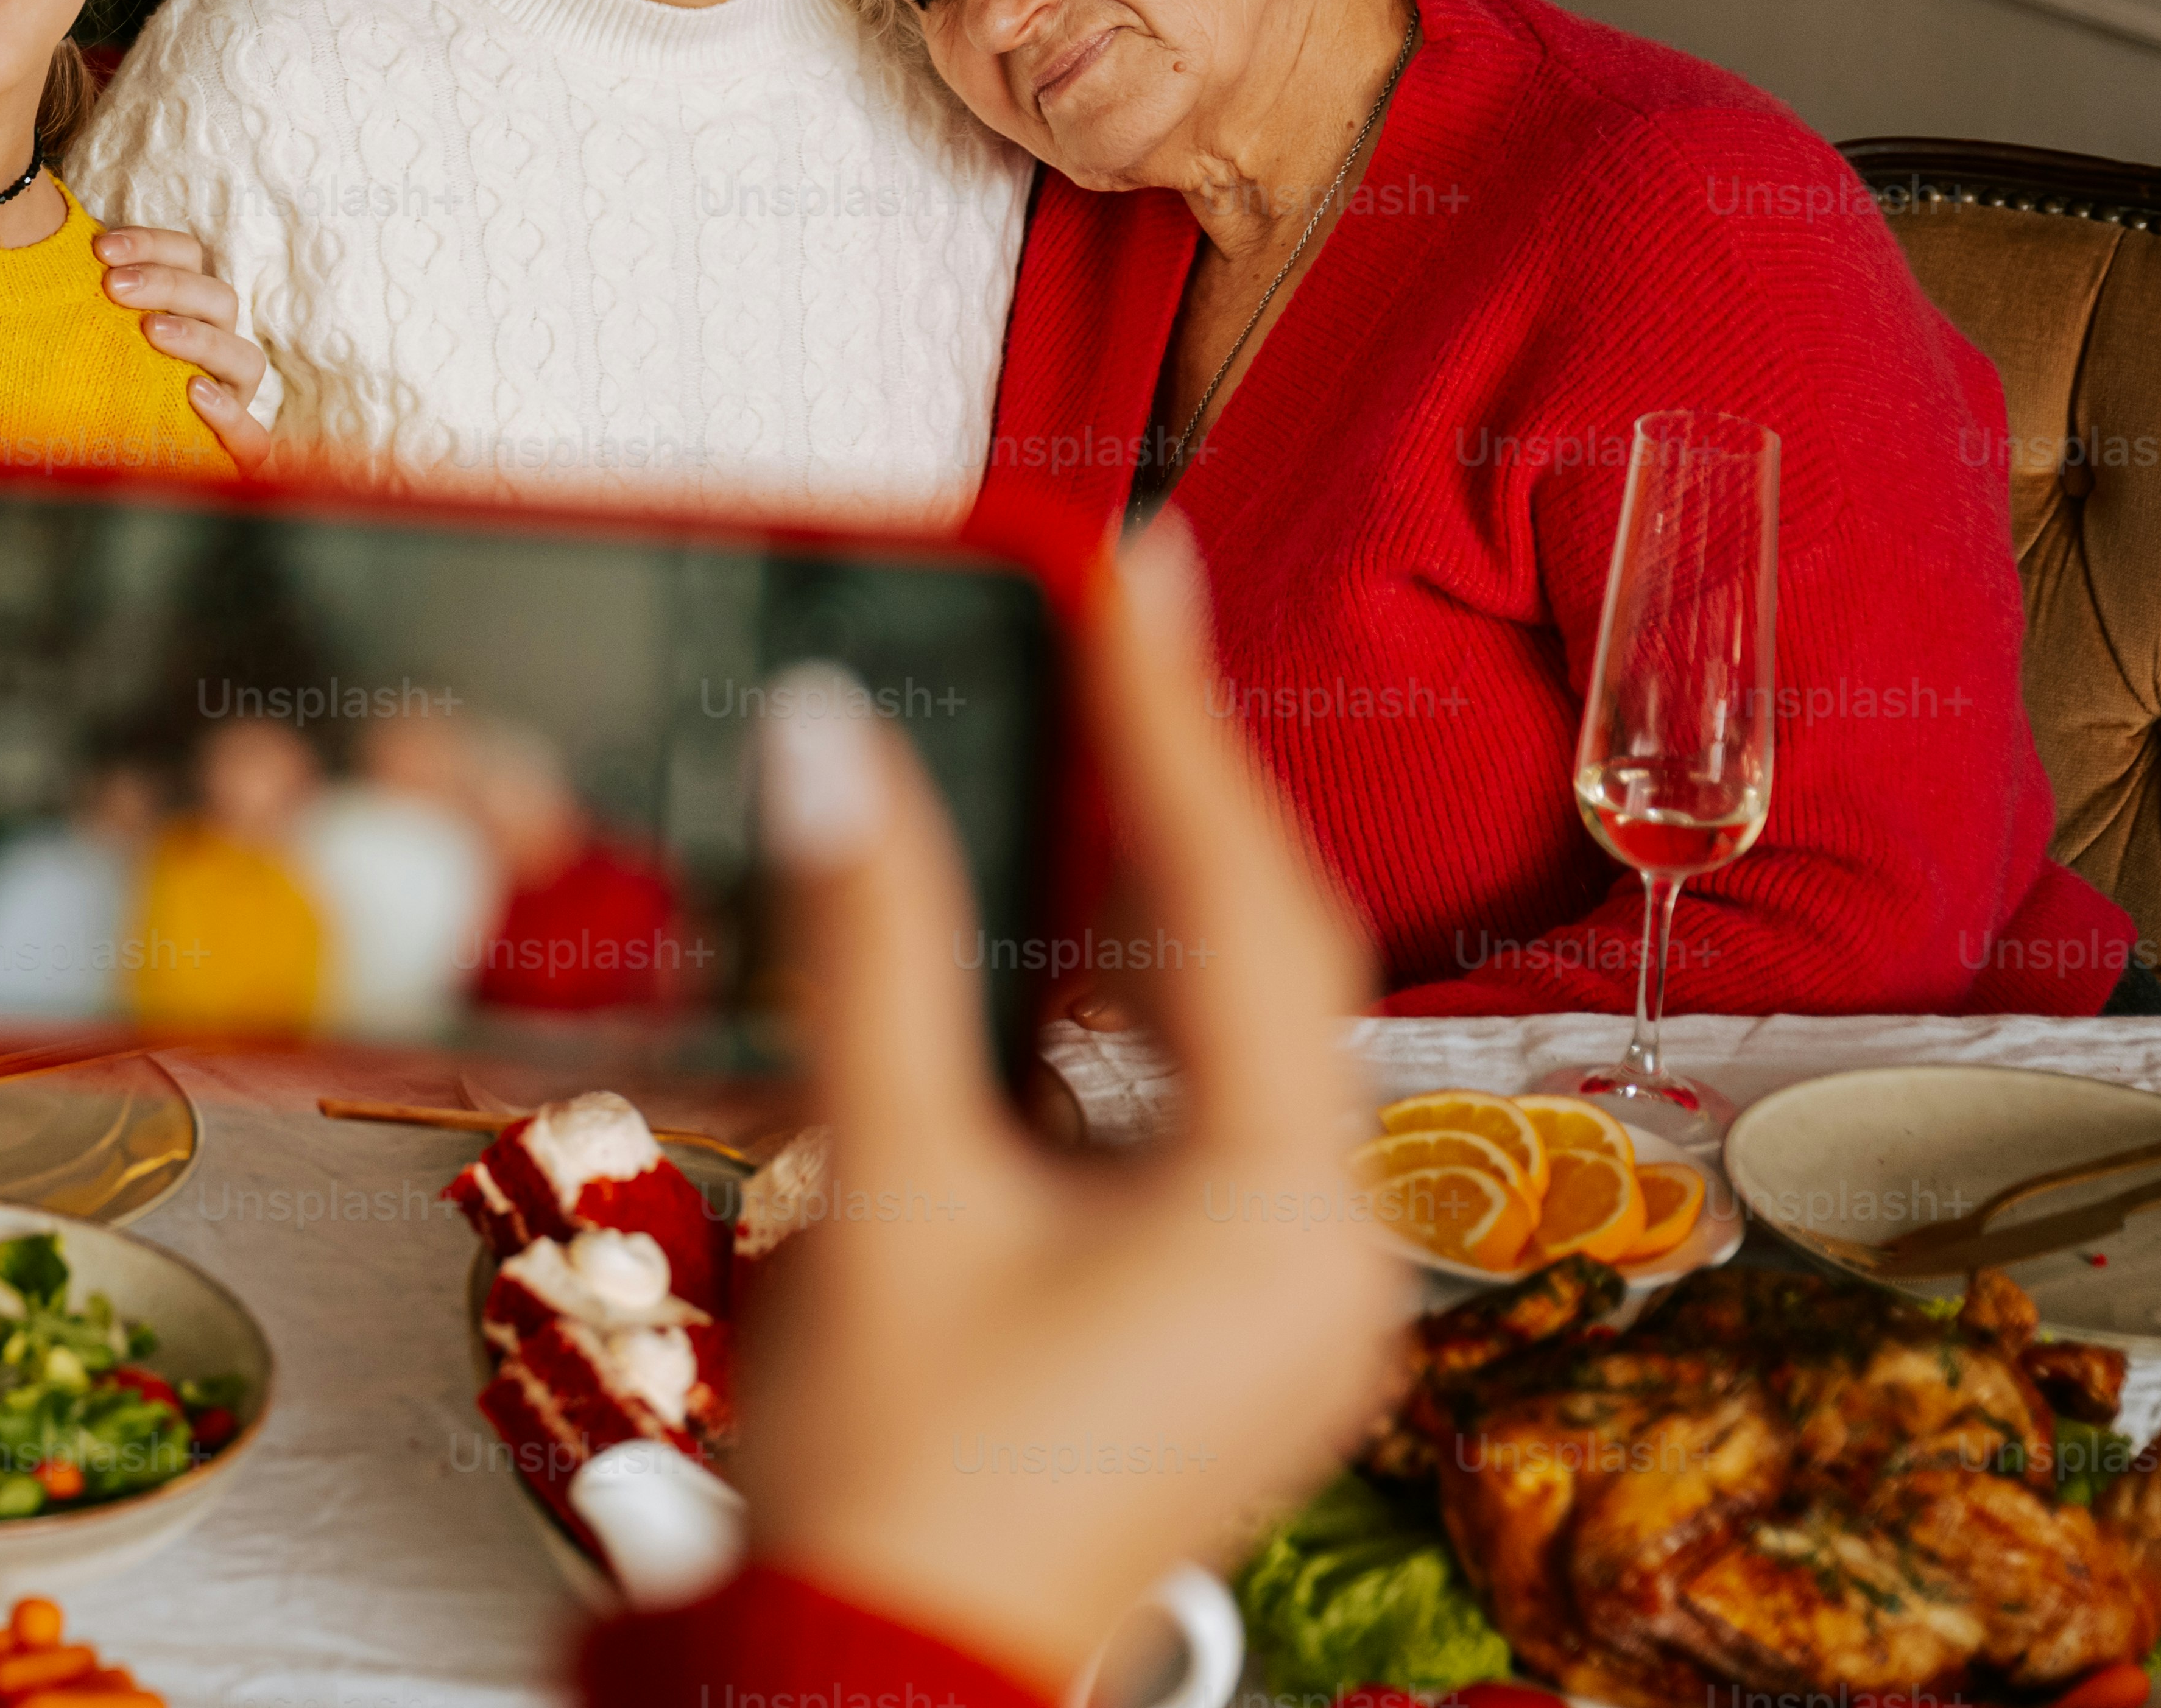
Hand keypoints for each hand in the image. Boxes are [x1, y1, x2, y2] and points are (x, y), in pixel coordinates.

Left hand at [89, 225, 273, 453]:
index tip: (101, 249)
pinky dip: (229, 414)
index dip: (151, 245)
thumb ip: (86, 298)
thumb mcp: (85, 336)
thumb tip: (65, 255)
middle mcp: (218, 347)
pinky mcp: (236, 448)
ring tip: (152, 332)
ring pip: (245, 358)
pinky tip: (195, 394)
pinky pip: (252, 436)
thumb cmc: (86, 383)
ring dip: (200, 338)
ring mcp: (232, 396)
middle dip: (167, 285)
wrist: (97, 457)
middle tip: (114, 287)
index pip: (189, 257)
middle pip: (218, 299)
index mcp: (189, 308)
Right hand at [731, 516, 1399, 1690]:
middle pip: (1251, 970)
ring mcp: (1286, 1322)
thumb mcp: (879, 1180)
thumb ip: (867, 945)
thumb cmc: (893, 1479)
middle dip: (1163, 800)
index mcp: (1278, 1217)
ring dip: (1133, 921)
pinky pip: (1196, 1139)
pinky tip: (1045, 975)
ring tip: (1067, 765)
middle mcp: (1327, 1267)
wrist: (875, 1684)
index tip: (1136, 564)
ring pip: (1223, 1055)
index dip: (1173, 711)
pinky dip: (1119, 1039)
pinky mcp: (1222, 1350)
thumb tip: (833, 738)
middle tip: (1102, 632)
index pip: (1239, 900)